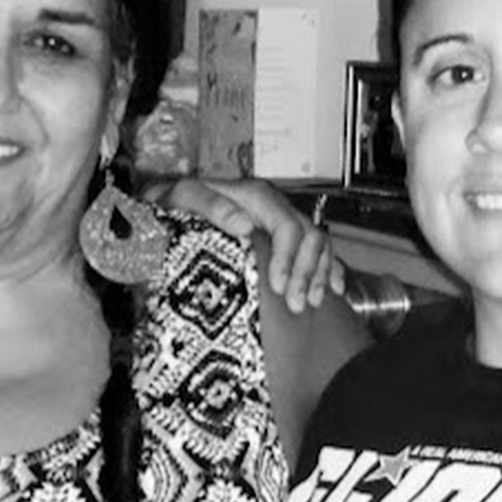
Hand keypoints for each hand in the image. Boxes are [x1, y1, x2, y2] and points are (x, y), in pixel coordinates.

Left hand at [142, 177, 344, 312]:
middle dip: (307, 272)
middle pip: (309, 236)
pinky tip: (334, 289)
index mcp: (255, 196)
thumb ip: (210, 205)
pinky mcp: (282, 235)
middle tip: (296, 305)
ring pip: (317, 242)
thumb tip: (245, 225)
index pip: (287, 226)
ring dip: (319, 273)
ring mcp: (280, 219)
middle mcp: (273, 206)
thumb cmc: (174, 204)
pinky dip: (329, 268)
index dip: (288, 258)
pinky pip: (317, 249)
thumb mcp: (183, 197)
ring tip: (312, 303)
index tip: (278, 288)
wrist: (167, 203)